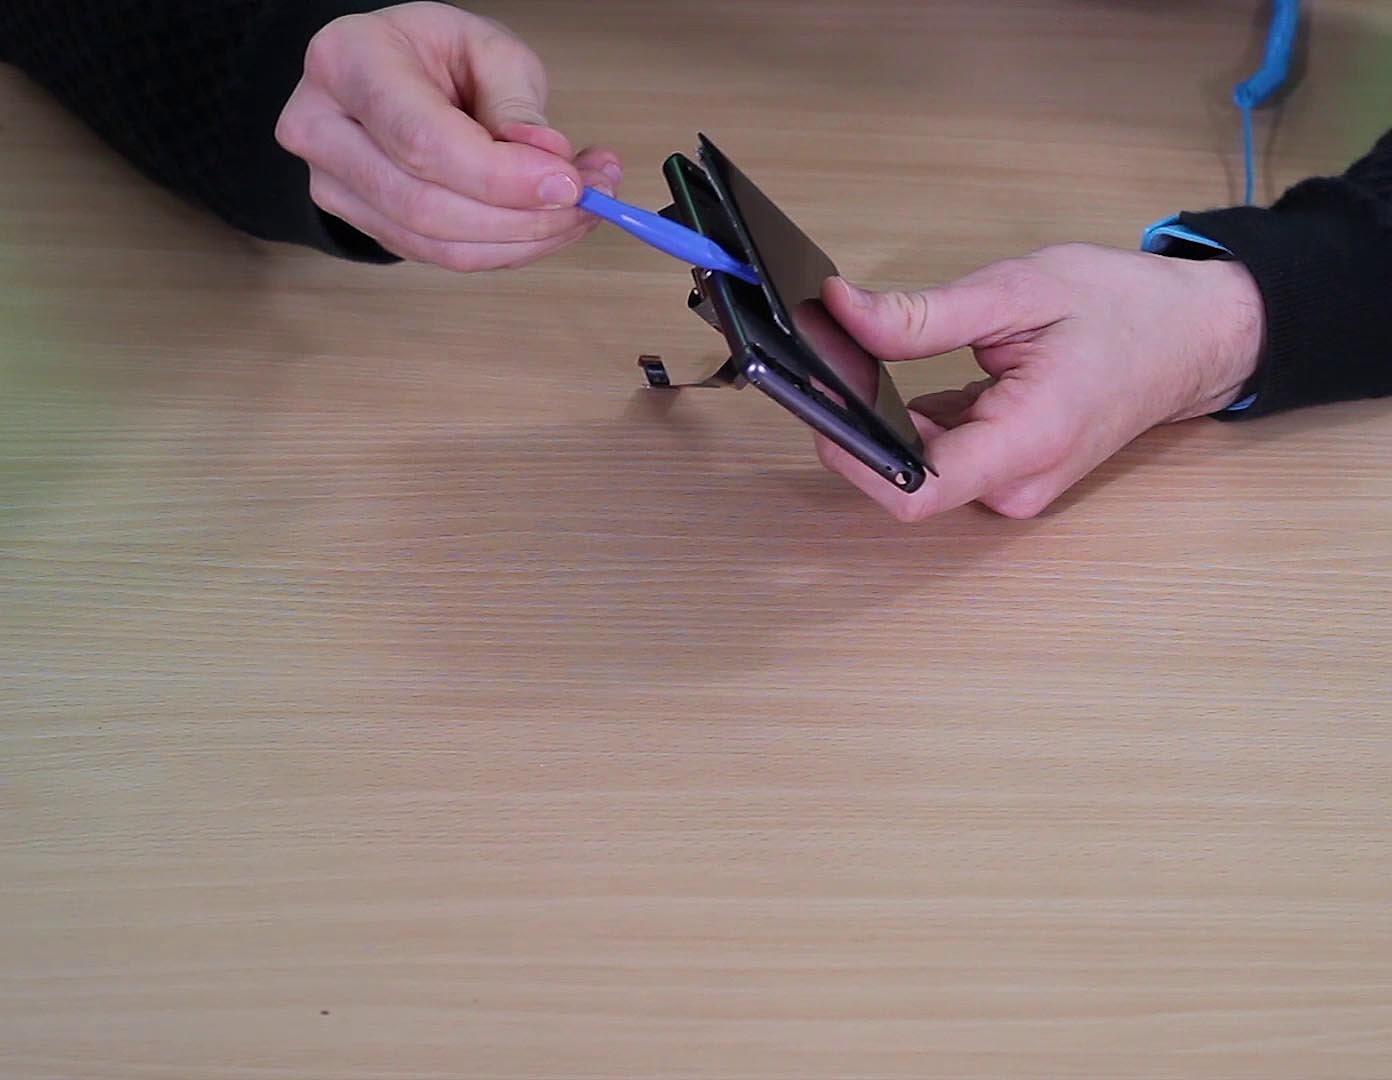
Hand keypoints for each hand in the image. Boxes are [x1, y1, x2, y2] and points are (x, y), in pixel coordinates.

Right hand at [275, 2, 620, 270]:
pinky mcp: (367, 225)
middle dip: (520, 218)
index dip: (500, 177)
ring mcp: (336, 185)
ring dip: (524, 240)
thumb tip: (550, 163)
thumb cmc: (434, 54)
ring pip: (437, 245)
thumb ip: (516, 103)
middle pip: (425, 206)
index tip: (568, 184)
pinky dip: (509, 248)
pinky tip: (549, 223)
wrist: (388, 75)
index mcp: (347, 62)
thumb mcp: (484, 47)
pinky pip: (445, 257)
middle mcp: (322, 128)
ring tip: (583, 209)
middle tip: (588, 200)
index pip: (422, 141)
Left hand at [816, 243, 1265, 520]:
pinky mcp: (1007, 472)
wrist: (1195, 337)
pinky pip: (941, 456)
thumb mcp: (1018, 292)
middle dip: (860, 422)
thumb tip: (840, 313)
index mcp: (1026, 441)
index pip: (917, 491)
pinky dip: (912, 419)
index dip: (856, 459)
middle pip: (908, 476)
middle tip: (835, 356)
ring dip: (883, 417)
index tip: (819, 408)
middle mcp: (1016, 482)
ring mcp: (1013, 484)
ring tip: (871, 355)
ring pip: (920, 465)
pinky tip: (906, 374)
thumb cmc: (1124, 310)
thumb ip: (923, 315)